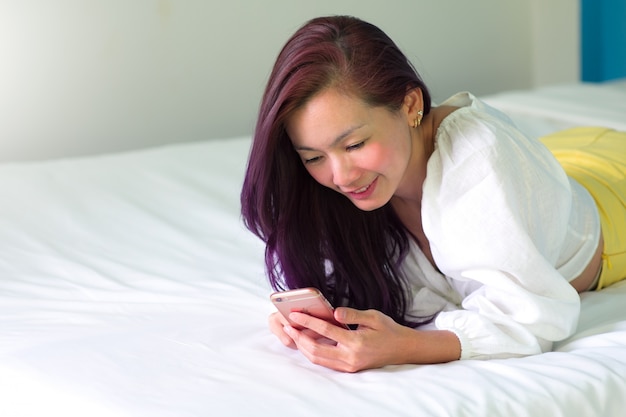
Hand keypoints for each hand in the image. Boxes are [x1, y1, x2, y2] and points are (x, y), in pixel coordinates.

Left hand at [281, 307, 460, 371]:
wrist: (402, 349)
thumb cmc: (387, 329)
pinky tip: (306, 342)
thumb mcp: (372, 317)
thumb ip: (352, 315)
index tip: (295, 314)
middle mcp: (350, 357)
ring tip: (294, 333)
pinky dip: (312, 353)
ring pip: (318, 359)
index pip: (325, 331)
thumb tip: (334, 311)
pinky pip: (325, 362)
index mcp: (356, 342)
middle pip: (316, 349)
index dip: (308, 322)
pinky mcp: (349, 369)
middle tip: (288, 325)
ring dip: (303, 346)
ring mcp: (349, 366)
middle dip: (299, 337)